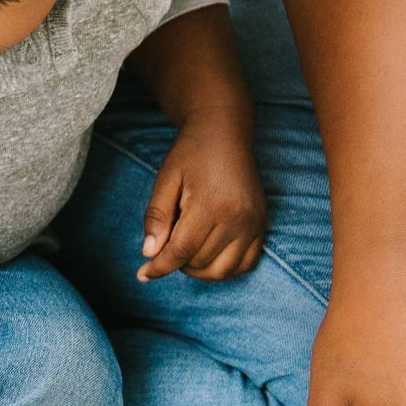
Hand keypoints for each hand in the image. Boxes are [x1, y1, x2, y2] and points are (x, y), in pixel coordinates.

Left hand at [137, 108, 266, 282]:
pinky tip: (208, 255)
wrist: (225, 132)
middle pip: (199, 262)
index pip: (181, 251)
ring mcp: (253, 222)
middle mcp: (238, 217)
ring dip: (199, 269)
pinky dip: (225, 268)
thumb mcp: (166, 179)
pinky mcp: (262, 224)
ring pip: (222, 271)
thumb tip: (149, 254)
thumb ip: (156, 217)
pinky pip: (245, 264)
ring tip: (186, 249)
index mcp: (211, 204)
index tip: (143, 274)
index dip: (159, 267)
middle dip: (177, 260)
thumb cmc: (191, 153)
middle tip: (169, 239)